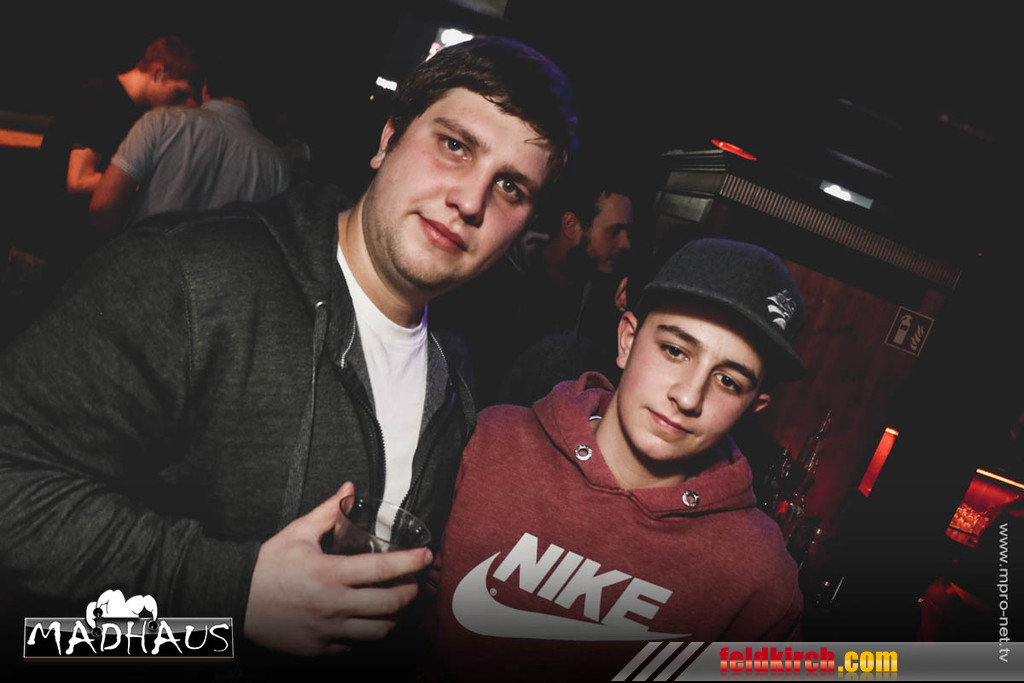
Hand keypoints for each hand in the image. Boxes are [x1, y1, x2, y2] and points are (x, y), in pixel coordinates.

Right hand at [243, 482, 432, 655]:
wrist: (235, 599)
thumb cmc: (267, 565)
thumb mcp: (299, 533)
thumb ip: (329, 511)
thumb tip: (350, 489)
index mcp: (331, 574)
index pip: (383, 570)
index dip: (411, 562)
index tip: (426, 556)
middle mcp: (334, 606)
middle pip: (389, 605)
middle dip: (409, 593)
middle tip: (412, 583)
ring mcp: (328, 631)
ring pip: (378, 632)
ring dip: (392, 617)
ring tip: (393, 604)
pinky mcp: (319, 649)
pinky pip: (354, 645)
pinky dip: (364, 633)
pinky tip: (363, 619)